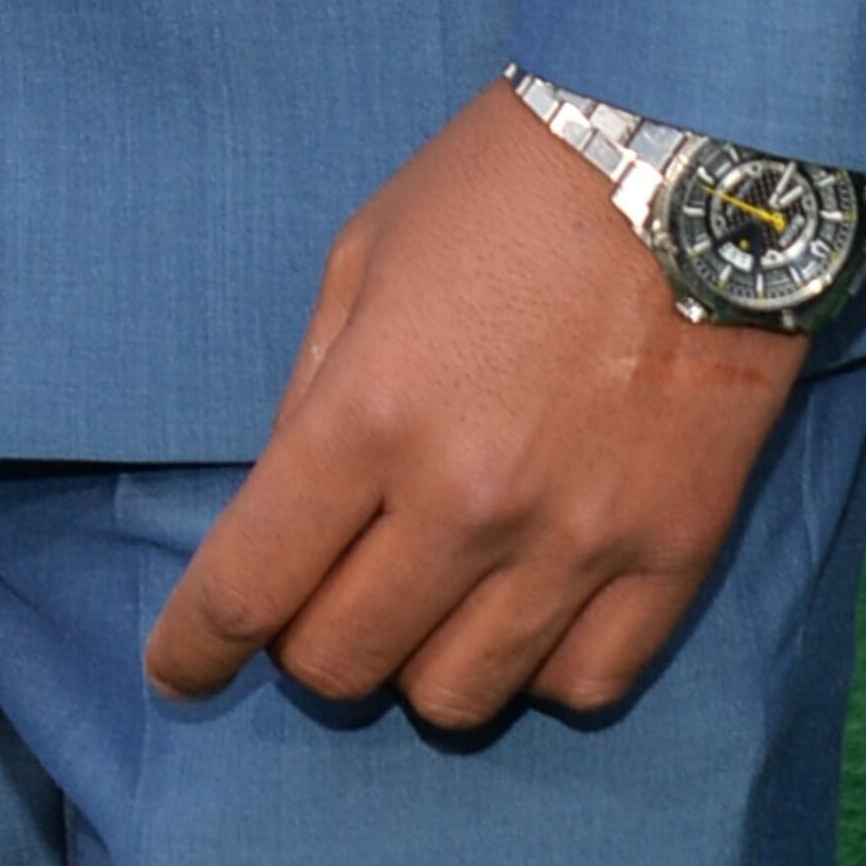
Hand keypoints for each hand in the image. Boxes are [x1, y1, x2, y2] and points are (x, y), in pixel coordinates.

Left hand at [143, 82, 806, 729]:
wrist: (687, 166)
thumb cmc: (501, 192)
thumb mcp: (361, 262)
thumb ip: (312, 395)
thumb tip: (286, 516)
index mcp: (368, 413)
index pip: (250, 585)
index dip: (193, 649)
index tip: (179, 673)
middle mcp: (465, 499)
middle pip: (342, 662)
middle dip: (304, 646)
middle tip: (321, 599)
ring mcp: (577, 540)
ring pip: (455, 698)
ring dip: (416, 663)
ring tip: (428, 601)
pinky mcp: (675, 556)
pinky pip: (581, 686)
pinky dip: (535, 668)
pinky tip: (524, 610)